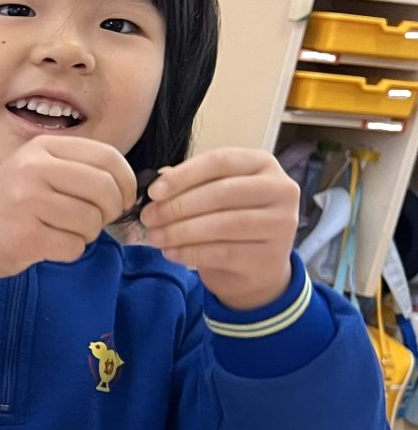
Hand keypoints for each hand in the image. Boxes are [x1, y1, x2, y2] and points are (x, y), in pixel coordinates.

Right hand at [0, 136, 137, 283]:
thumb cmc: (6, 206)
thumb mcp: (34, 170)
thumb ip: (76, 168)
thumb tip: (128, 186)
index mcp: (42, 148)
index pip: (108, 158)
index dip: (126, 182)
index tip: (122, 199)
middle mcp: (34, 169)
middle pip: (105, 189)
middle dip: (109, 211)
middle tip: (94, 220)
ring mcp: (28, 202)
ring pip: (92, 221)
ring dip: (86, 234)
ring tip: (62, 231)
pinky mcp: (26, 236)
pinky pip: (75, 246)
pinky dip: (69, 252)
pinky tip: (48, 245)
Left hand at [140, 147, 297, 310]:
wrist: (256, 268)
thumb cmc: (229, 221)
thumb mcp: (213, 195)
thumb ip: (191, 184)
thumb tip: (159, 181)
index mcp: (263, 164)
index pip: (220, 161)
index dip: (184, 175)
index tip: (153, 192)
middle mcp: (280, 189)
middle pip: (222, 193)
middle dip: (178, 206)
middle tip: (148, 218)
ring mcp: (281, 224)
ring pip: (223, 224)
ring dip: (180, 231)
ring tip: (154, 237)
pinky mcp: (271, 256)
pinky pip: (223, 252)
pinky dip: (190, 252)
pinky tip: (170, 253)